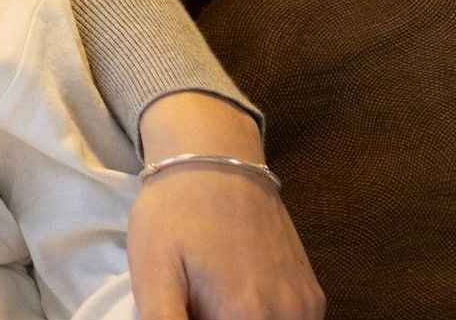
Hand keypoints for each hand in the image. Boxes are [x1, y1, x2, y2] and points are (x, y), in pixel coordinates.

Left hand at [130, 93, 323, 318]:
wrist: (215, 161)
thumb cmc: (175, 213)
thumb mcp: (151, 270)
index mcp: (245, 316)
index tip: (186, 307)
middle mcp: (286, 317)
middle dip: (217, 319)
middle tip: (195, 299)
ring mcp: (305, 308)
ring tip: (211, 295)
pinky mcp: (313, 297)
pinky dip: (264, 319)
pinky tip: (236, 294)